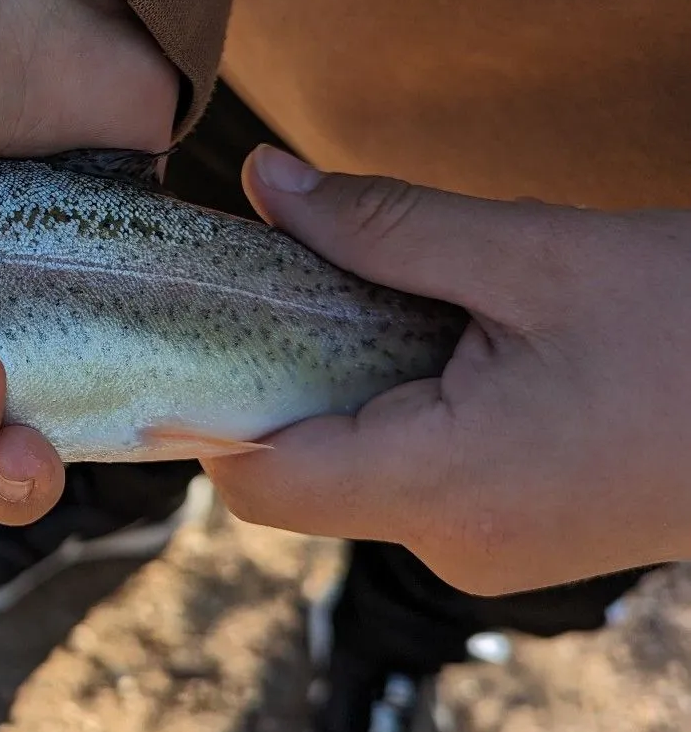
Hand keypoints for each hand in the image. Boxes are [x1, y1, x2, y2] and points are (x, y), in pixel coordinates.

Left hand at [205, 146, 690, 595]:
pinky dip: (398, 408)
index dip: (206, 407)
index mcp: (444, 485)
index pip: (256, 482)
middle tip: (299, 278)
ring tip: (394, 299)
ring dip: (345, 387)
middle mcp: (452, 542)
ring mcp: (487, 548)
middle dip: (280, 378)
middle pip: (296, 474)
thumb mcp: (533, 253)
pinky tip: (445, 340)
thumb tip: (264, 182)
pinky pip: (413, 475)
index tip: (199, 321)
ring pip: (354, 471)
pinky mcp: (515, 531)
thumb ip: (382, 225)